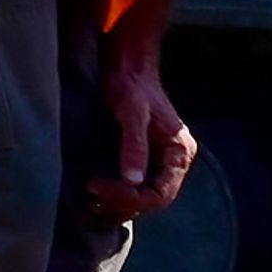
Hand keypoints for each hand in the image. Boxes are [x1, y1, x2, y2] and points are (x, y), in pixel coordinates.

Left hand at [86, 25, 195, 222]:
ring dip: (118, 204)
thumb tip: (133, 180)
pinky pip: (135, 188)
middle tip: (92, 196)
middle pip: (153, 200)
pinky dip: (117, 196)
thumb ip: (134, 145)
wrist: (127, 66)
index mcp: (179, 152)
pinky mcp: (144, 159)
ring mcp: (159, 162)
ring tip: (91, 201)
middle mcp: (173, 161)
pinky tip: (97, 195)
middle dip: (122, 203)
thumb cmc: (131, 84)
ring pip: (143, 198)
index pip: (160, 194)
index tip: (98, 188)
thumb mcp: (133, 112)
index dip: (130, 198)